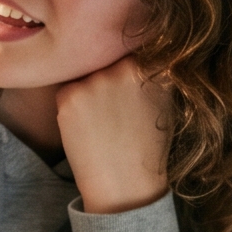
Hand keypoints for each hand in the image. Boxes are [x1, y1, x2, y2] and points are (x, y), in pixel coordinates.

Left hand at [53, 56, 170, 213]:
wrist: (125, 185)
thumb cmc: (147, 146)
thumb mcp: (163, 101)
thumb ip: (152, 71)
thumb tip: (141, 47)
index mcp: (154, 66)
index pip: (132, 46)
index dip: (125, 60)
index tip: (124, 82)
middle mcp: (124, 67)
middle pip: (105, 56)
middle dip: (106, 74)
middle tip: (111, 108)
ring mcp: (96, 79)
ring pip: (85, 72)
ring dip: (89, 88)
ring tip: (100, 120)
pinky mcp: (70, 94)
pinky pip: (67, 88)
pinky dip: (72, 104)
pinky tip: (86, 126)